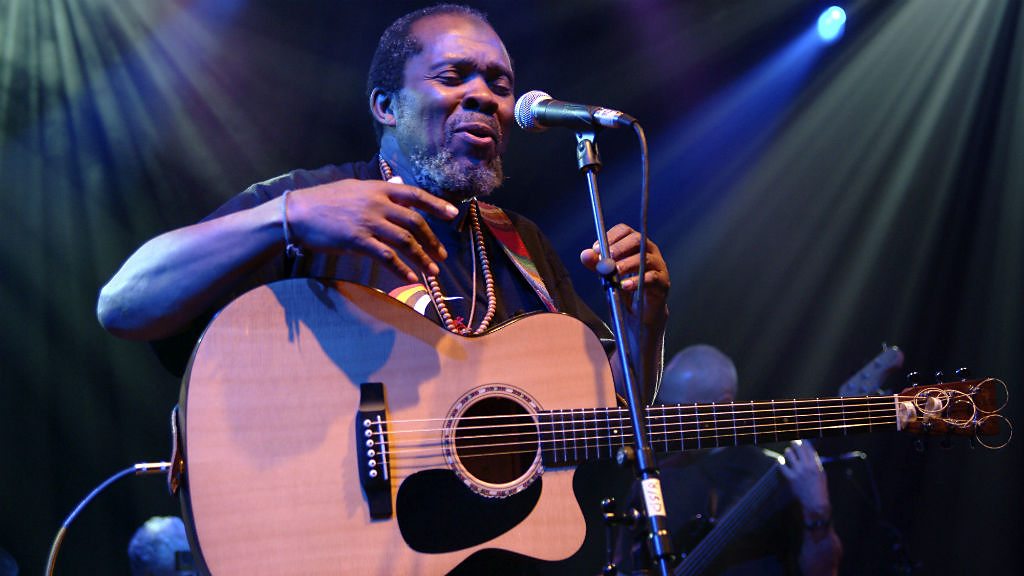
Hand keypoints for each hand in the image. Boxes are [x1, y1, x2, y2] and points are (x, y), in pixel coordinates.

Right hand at [285, 179, 459, 282]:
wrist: (297, 213)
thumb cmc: (324, 201)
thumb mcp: (354, 188)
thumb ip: (379, 190)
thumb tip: (399, 185)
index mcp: (378, 189)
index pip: (414, 195)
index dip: (436, 205)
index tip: (453, 215)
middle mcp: (377, 204)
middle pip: (415, 222)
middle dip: (432, 241)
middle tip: (442, 255)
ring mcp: (368, 222)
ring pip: (405, 241)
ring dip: (422, 258)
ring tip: (432, 272)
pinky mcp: (358, 240)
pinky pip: (387, 256)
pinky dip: (402, 269)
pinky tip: (410, 279)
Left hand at [579, 223, 669, 325]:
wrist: (641, 312)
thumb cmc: (625, 286)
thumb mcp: (607, 274)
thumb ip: (596, 264)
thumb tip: (585, 254)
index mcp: (635, 244)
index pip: (625, 230)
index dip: (611, 236)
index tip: (597, 248)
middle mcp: (649, 250)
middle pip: (637, 240)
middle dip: (619, 248)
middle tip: (606, 258)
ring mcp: (658, 265)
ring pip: (645, 258)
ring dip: (627, 265)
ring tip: (614, 273)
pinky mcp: (662, 282)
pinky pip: (651, 278)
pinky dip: (636, 281)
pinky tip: (624, 286)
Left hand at [779, 440, 831, 520]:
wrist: (815, 503)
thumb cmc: (819, 488)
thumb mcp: (821, 473)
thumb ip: (814, 462)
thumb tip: (807, 451)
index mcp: (816, 464)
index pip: (808, 447)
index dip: (803, 441)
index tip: (801, 439)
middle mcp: (807, 466)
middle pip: (798, 447)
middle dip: (794, 443)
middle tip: (793, 443)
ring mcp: (798, 471)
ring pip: (789, 454)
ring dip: (788, 452)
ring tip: (789, 453)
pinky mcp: (790, 478)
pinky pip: (782, 465)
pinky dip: (780, 462)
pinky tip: (780, 461)